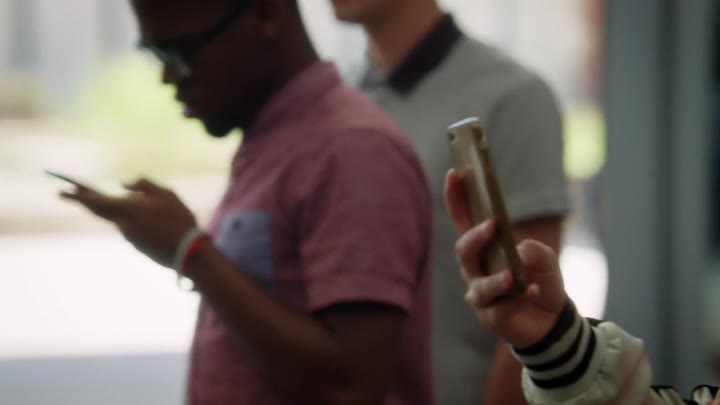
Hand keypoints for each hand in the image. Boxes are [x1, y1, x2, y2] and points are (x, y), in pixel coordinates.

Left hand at [59, 178, 196, 267]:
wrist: (188, 251)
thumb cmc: (180, 219)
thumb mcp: (168, 194)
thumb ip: (144, 185)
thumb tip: (124, 185)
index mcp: (130, 208)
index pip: (97, 201)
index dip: (78, 196)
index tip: (62, 192)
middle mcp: (124, 223)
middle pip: (99, 210)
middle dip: (85, 201)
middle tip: (72, 192)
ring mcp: (128, 236)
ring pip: (119, 218)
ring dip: (125, 211)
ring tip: (149, 211)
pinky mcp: (134, 244)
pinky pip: (130, 228)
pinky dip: (136, 223)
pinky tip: (156, 224)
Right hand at [444, 169, 566, 347]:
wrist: (552, 318)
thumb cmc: (539, 279)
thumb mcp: (544, 257)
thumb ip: (534, 249)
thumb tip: (518, 253)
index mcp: (483, 247)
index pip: (463, 219)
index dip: (456, 197)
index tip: (456, 173)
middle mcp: (475, 269)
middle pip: (464, 252)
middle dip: (475, 238)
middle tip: (493, 225)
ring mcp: (481, 295)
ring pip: (479, 286)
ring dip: (495, 280)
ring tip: (512, 277)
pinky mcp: (493, 318)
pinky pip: (500, 310)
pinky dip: (517, 300)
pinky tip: (531, 292)